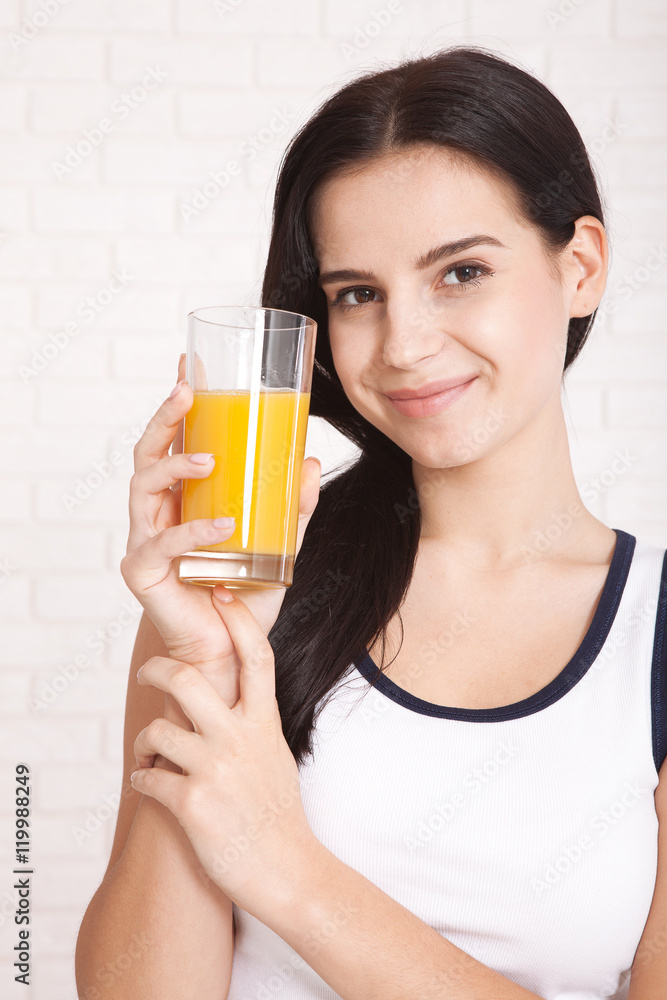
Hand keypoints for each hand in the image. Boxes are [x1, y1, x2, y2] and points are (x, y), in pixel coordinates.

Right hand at [120, 353, 320, 707]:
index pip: (175, 441)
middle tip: (187, 392)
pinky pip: (163, 543)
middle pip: (148, 451)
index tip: (189, 363)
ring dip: (174, 466)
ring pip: (144, 486)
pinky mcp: (143, 571)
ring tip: (207, 460)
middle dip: (165, 417)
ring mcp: (145, 539)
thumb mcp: (281, 545)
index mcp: (183, 497)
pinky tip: (221, 526)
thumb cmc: (245, 595)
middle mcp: (158, 512)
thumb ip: (294, 508)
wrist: (230, 651)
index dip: (178, 403)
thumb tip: (311, 462)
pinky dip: (192, 532)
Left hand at [130, 590, 319, 916]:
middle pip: (188, 678)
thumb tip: (237, 695)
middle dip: (157, 668)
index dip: (237, 619)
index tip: (220, 593)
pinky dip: (142, 778)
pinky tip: (149, 784)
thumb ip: (254, 721)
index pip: (255, 656)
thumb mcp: (275, 753)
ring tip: (148, 753)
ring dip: (145, 740)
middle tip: (148, 672)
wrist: (285, 869)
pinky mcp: (191, 803)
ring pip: (159, 729)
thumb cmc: (278, 813)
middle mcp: (239, 739)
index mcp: (263, 722)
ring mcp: (214, 769)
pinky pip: (147, 777)